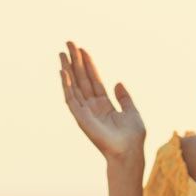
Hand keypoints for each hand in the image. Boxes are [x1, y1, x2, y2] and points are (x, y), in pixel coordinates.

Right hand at [60, 42, 144, 161]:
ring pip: (73, 86)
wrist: (129, 152)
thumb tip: (118, 82)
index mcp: (104, 104)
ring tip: (62, 53)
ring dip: (68, 69)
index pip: (94, 80)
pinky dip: (66, 86)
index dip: (89, 64)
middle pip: (81, 79)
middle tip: (68, 44)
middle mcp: (92, 106)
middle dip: (75, 61)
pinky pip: (70, 99)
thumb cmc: (132, 137)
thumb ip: (124, 98)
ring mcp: (85, 111)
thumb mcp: (132, 112)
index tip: (83, 49)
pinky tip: (63, 72)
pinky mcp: (80, 118)